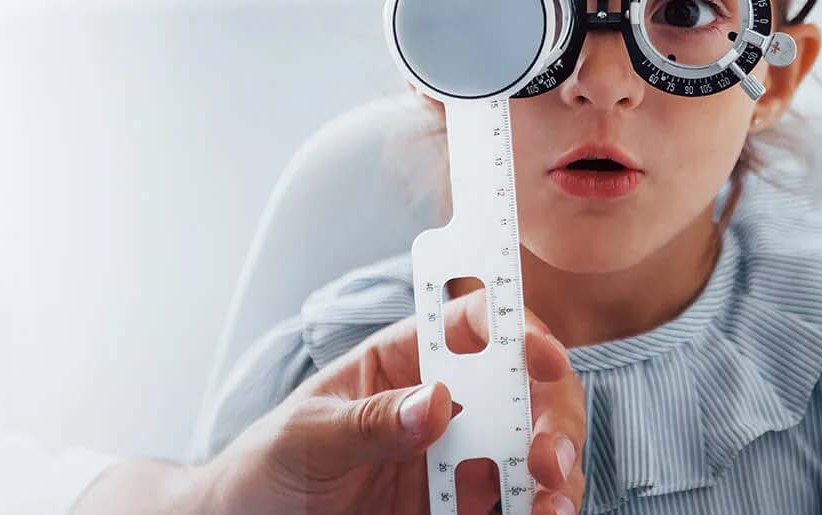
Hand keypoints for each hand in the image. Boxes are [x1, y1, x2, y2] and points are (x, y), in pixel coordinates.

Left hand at [194, 291, 586, 514]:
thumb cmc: (267, 465)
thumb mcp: (306, 436)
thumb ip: (369, 421)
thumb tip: (436, 401)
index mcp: (400, 362)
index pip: (470, 326)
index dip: (515, 330)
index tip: (543, 358)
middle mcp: (439, 404)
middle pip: (521, 388)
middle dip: (550, 414)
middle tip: (547, 459)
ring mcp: (452, 458)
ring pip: (529, 448)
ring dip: (555, 470)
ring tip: (551, 503)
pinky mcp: (455, 508)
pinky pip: (512, 503)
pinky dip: (537, 509)